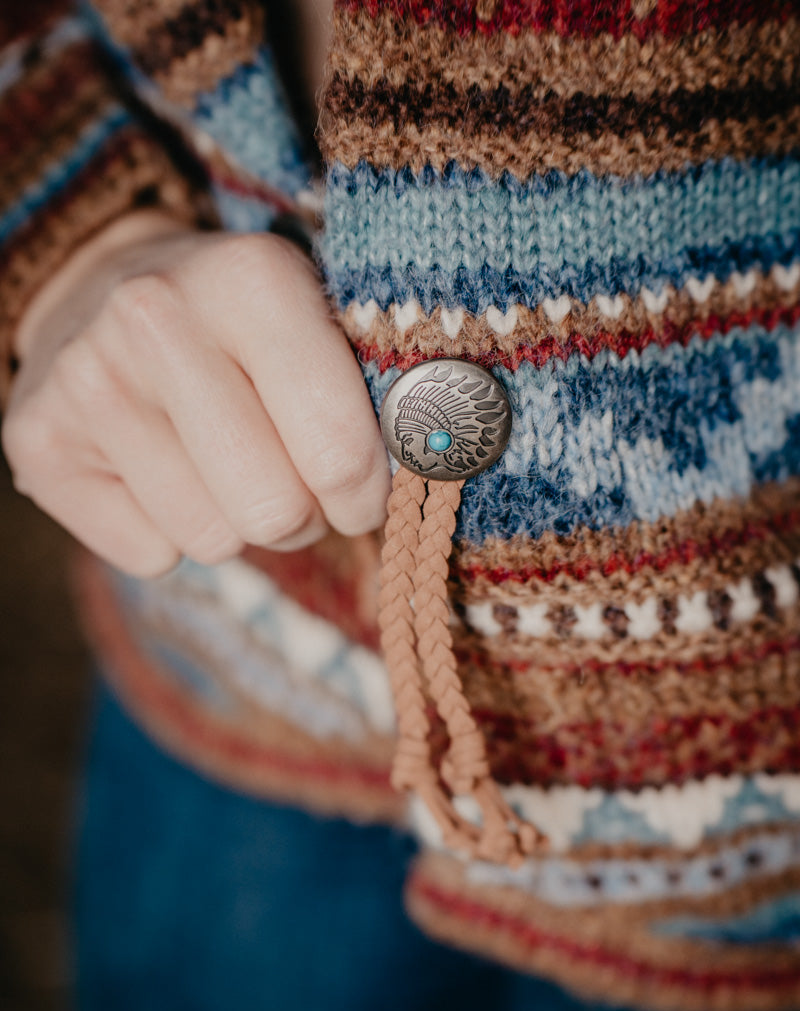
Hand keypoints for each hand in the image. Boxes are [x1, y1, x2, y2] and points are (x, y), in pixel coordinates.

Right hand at [2, 211, 389, 576]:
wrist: (102, 288)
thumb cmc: (245, 327)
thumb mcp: (323, 325)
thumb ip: (383, 394)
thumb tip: (433, 472)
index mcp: (250, 279)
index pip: (340, 452)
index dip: (366, 492)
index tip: (363, 487)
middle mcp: (155, 319)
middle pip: (275, 514)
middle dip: (303, 517)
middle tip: (294, 481)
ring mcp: (87, 382)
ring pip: (214, 543)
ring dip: (237, 525)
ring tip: (223, 464)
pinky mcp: (39, 441)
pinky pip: (149, 556)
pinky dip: (168, 534)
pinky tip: (160, 469)